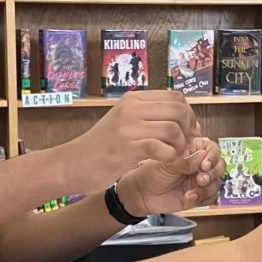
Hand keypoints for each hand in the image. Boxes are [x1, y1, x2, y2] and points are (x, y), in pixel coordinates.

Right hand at [63, 91, 196, 195]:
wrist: (71, 164)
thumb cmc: (101, 146)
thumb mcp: (123, 121)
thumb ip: (147, 115)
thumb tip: (181, 115)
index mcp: (132, 99)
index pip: (175, 97)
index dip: (189, 114)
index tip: (189, 130)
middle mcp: (130, 109)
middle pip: (178, 111)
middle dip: (189, 130)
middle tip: (187, 145)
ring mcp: (127, 128)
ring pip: (173, 129)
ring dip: (181, 146)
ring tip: (175, 155)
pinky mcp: (125, 149)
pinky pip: (161, 149)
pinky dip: (171, 157)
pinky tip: (165, 162)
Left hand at [116, 135, 224, 214]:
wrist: (143, 195)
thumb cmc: (151, 174)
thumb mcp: (167, 165)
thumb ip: (185, 161)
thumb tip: (203, 156)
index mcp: (193, 151)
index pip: (213, 149)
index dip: (213, 156)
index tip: (205, 165)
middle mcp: (199, 164)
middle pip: (220, 165)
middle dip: (212, 174)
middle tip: (200, 179)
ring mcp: (200, 180)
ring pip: (217, 182)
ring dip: (206, 188)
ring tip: (191, 192)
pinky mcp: (200, 195)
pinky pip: (212, 197)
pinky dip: (203, 198)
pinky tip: (189, 198)